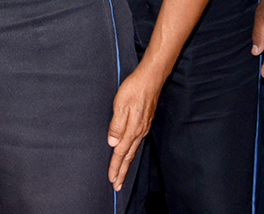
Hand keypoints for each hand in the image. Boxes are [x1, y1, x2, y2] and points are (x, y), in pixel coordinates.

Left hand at [108, 62, 161, 190]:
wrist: (151, 78)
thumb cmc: (134, 89)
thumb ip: (116, 125)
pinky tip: (129, 153)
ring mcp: (143, 127)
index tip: (112, 179)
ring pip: (133, 150)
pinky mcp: (145, 122)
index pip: (121, 153)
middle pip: (129, 156)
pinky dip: (132, 152)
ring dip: (127, 163)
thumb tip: (112, 143)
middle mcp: (139, 131)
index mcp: (132, 129)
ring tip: (122, 174)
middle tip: (117, 185)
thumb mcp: (120, 105)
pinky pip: (137, 142)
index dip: (116, 167)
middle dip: (123, 171)